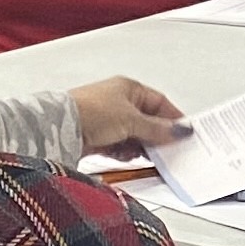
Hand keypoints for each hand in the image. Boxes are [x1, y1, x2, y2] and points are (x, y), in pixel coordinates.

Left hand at [68, 76, 187, 157]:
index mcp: (128, 88)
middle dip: (157, 135)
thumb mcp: (133, 120)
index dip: (173, 117)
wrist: (61, 128)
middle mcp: (118, 102)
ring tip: (149, 155)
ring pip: (133, 135)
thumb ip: (158, 128)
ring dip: (141, 146)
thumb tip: (178, 130)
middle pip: (147, 120)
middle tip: (169, 149)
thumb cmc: (91, 111)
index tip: (184, 133)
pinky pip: (119, 146)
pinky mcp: (97, 137)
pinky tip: (129, 157)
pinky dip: (126, 152)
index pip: (159, 102)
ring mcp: (107, 120)